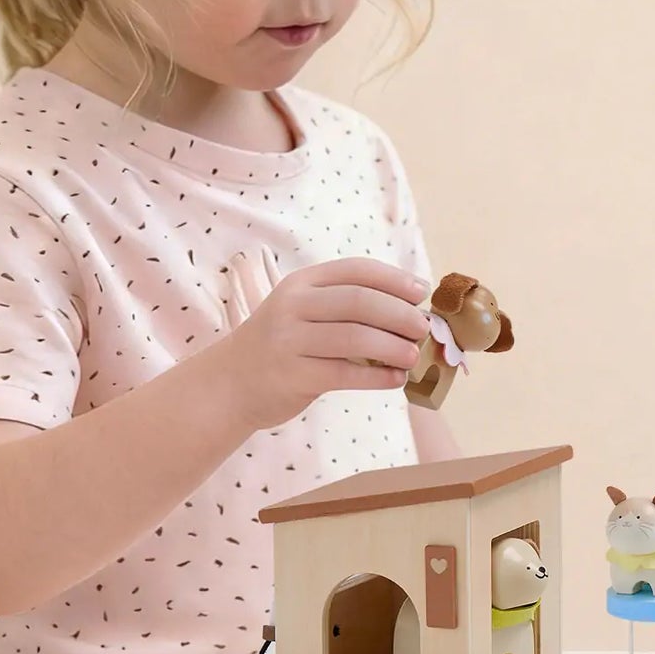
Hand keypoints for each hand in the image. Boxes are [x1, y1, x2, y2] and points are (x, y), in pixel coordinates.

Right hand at [206, 257, 431, 431]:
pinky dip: (377, 377)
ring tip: (414, 356)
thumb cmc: (284, 345)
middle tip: (423, 329)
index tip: (422, 293)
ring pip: (355, 337)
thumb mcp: (305, 312)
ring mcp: (289, 340)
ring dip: (393, 347)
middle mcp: (293, 305)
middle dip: (400, 314)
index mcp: (303, 283)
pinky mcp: (292, 375)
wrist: (231, 383)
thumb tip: (413, 308)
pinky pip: (345, 373)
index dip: (394, 279)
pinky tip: (396, 380)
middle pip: (359, 302)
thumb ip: (347, 305)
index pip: (356, 270)